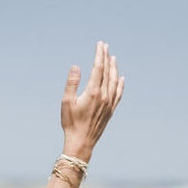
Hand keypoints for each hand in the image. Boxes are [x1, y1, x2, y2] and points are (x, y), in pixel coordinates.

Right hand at [60, 41, 123, 161]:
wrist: (81, 142)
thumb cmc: (71, 123)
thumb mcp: (66, 102)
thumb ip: (72, 83)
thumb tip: (76, 66)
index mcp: (93, 92)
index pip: (98, 68)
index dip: (99, 55)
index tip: (100, 45)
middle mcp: (104, 96)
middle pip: (107, 72)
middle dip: (106, 58)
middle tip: (105, 47)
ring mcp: (109, 103)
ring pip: (114, 81)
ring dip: (114, 68)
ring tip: (113, 58)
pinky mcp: (111, 110)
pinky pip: (119, 93)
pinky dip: (120, 84)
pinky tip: (121, 79)